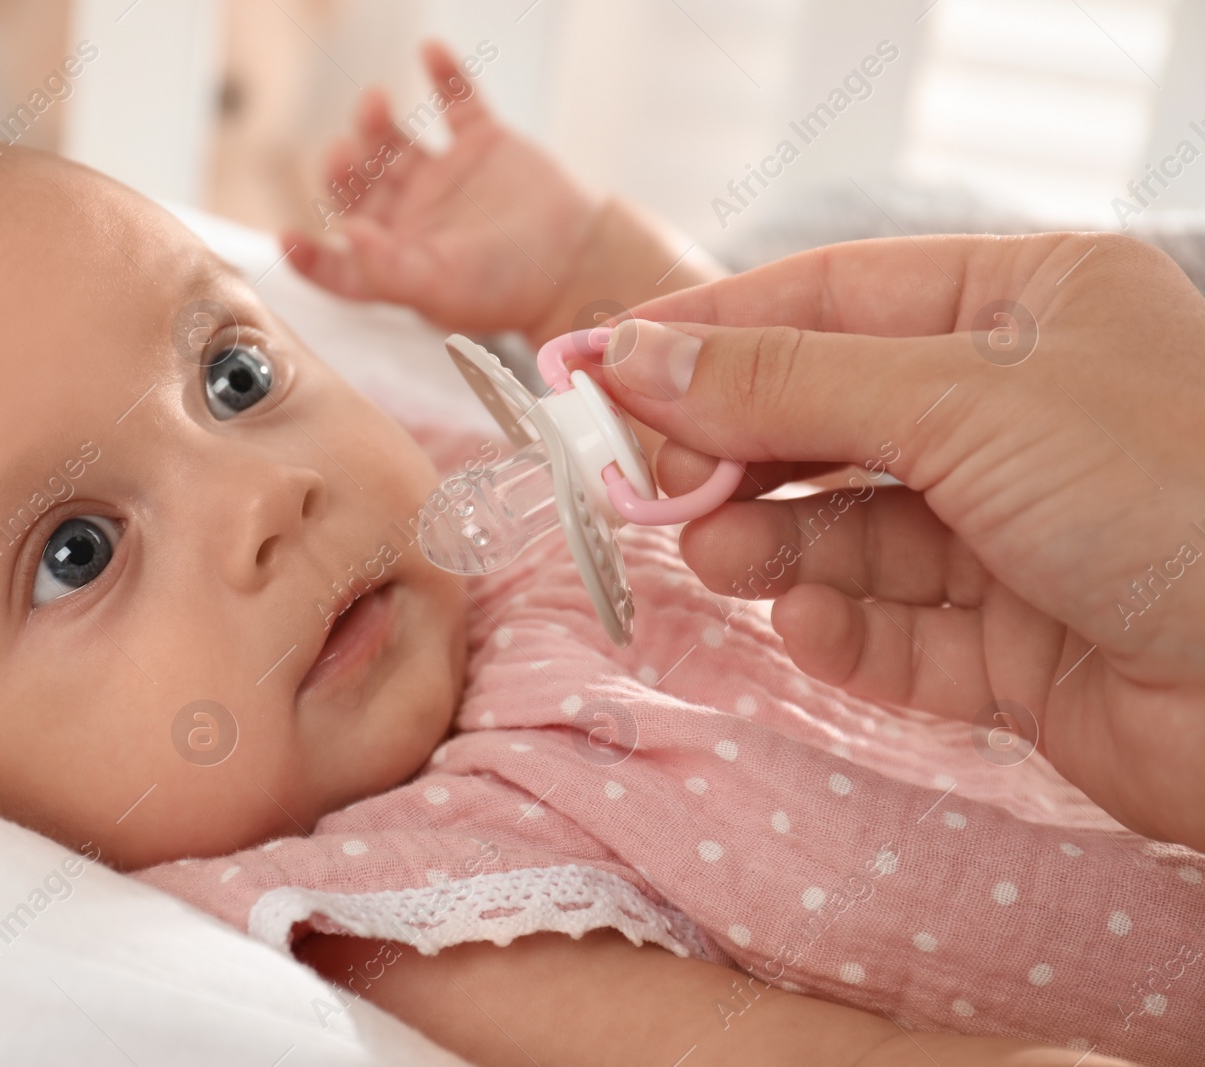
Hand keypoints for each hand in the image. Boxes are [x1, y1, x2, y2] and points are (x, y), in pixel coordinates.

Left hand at [280, 41, 604, 343]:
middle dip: (342, 167)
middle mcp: (413, 216)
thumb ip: (385, 267)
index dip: (310, 255)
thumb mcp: (438, 288)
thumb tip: (344, 234)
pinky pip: (456, 101)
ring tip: (375, 103)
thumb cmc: (506, 288)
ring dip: (375, 120)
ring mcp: (444, 177)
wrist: (575, 260)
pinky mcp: (481, 144)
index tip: (287, 237)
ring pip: (392, 141)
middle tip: (343, 152)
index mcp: (397, 259)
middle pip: (358, 186)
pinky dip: (444, 73)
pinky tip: (430, 50)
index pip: (340, 260)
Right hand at [600, 233, 1204, 850]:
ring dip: (774, 543)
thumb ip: (786, 385)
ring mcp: (1014, 532)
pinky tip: (809, 625)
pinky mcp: (1014, 644)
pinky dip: (843, 628)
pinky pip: (896, 628)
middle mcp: (1017, 412)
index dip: (709, 331)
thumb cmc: (1169, 495)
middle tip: (648, 481)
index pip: (830, 299)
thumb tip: (638, 354)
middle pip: (826, 418)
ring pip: (848, 529)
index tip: (599, 363)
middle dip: (735, 449)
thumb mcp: (959, 403)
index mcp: (1025, 308)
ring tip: (716, 553)